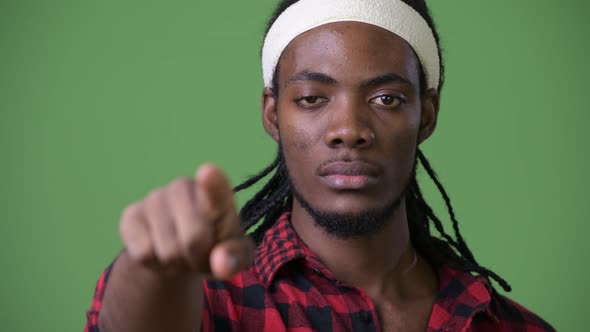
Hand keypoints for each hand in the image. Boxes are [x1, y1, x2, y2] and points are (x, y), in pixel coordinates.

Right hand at [119, 164, 254, 278]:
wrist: (179, 250)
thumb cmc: (215, 246)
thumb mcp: (235, 254)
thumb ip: (235, 257)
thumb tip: (220, 263)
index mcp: (217, 193)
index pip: (216, 188)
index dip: (213, 184)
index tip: (208, 172)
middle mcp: (184, 187)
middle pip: (194, 240)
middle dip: (198, 258)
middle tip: (199, 255)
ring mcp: (155, 197)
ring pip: (168, 251)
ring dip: (176, 264)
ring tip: (180, 254)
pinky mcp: (131, 214)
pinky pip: (144, 253)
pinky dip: (154, 264)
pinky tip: (159, 251)